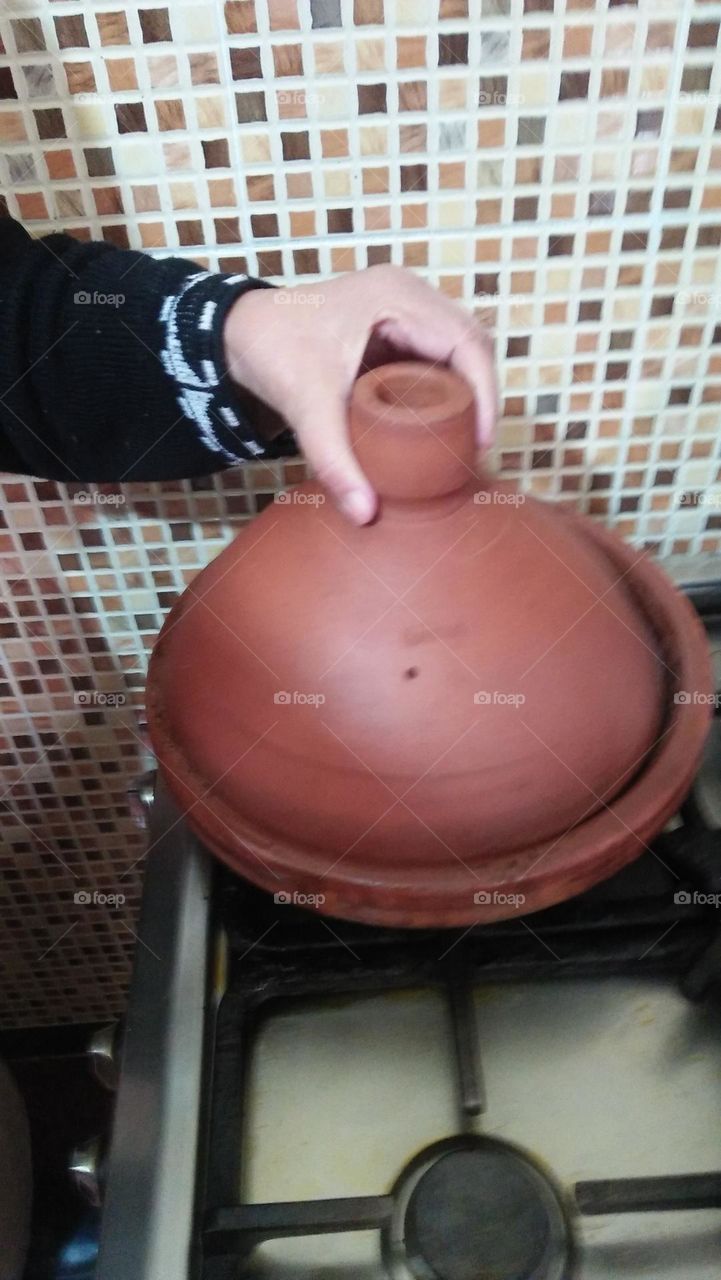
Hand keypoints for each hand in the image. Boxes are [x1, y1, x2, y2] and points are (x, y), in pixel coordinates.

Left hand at [223, 265, 496, 524]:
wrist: (242, 334)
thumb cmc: (274, 353)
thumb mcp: (307, 407)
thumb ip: (334, 461)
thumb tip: (365, 514)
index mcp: (396, 296)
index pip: (467, 341)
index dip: (485, 392)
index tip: (483, 440)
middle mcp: (409, 293)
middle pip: (473, 342)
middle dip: (481, 395)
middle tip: (475, 448)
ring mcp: (406, 305)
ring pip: (460, 347)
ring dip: (467, 390)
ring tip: (463, 439)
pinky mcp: (398, 324)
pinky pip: (439, 353)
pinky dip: (446, 386)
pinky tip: (440, 423)